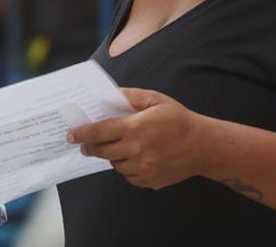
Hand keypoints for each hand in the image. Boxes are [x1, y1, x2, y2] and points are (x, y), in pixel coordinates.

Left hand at [67, 88, 215, 189]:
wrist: (204, 146)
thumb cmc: (179, 120)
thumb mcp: (156, 100)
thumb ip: (131, 95)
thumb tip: (110, 94)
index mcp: (136, 128)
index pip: (99, 132)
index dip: (82, 133)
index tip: (71, 135)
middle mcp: (137, 150)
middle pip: (102, 151)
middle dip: (90, 147)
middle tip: (84, 145)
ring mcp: (143, 168)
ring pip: (114, 164)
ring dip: (111, 156)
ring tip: (118, 147)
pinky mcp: (149, 180)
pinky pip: (128, 176)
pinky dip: (126, 167)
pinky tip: (134, 158)